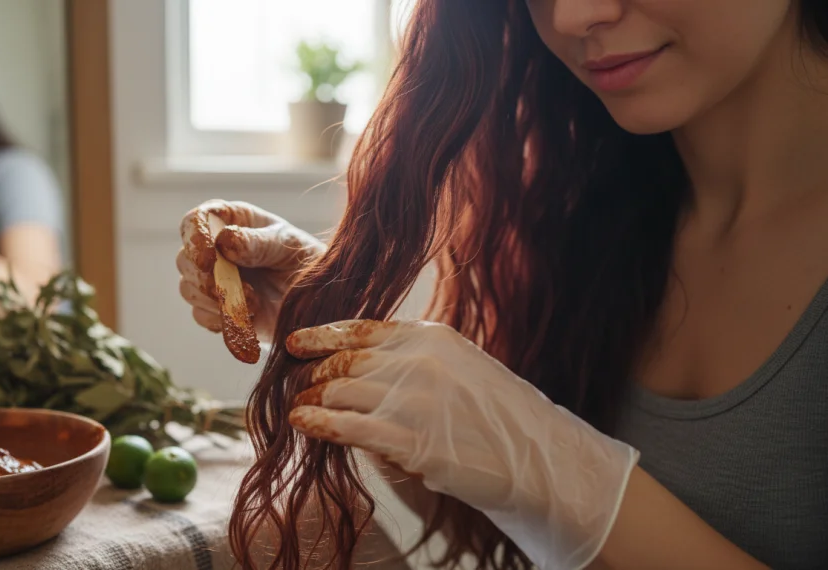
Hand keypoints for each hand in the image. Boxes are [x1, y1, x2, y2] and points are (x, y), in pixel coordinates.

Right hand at [177, 199, 325, 340]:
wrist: (318, 301)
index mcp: (233, 221)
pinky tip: (247, 317)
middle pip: (185, 258)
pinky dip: (220, 318)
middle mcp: (216, 248)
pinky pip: (201, 314)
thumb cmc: (307, 262)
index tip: (208, 257)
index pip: (195, 220)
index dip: (195, 237)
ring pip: (188, 287)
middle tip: (243, 290)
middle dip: (207, 277)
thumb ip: (257, 243)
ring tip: (255, 303)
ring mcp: (214, 279)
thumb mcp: (288, 246)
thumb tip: (223, 241)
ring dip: (216, 299)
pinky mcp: (218, 308)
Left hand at [285, 320, 639, 569]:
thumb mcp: (462, 367)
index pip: (361, 329)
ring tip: (297, 410)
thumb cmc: (499, 416)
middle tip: (298, 388)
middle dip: (314, 375)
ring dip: (312, 401)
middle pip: (344, 361)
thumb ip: (416, 361)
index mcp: (432, 337)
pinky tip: (301, 423)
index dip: (321, 335)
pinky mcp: (412, 441)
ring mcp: (414, 400)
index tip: (295, 343)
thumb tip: (364, 369)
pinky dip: (318, 423)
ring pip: (339, 392)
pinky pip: (348, 427)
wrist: (540, 457)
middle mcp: (419, 361)